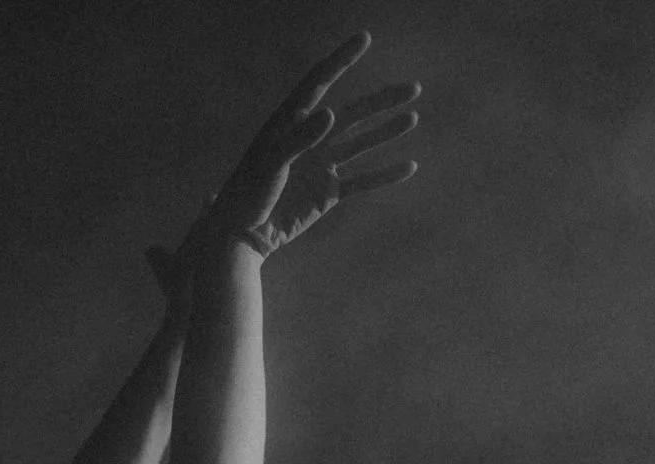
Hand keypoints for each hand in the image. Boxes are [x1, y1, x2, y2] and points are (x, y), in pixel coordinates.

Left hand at [172, 32, 421, 267]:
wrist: (241, 234)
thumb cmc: (247, 195)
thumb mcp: (270, 164)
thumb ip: (298, 139)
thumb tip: (331, 112)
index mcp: (289, 124)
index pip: (319, 83)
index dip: (341, 60)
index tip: (364, 38)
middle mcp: (309, 141)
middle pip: (351, 114)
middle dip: (381, 101)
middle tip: (413, 87)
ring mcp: (320, 167)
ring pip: (361, 144)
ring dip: (386, 131)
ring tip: (413, 117)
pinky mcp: (327, 193)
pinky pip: (362, 181)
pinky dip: (385, 174)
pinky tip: (409, 166)